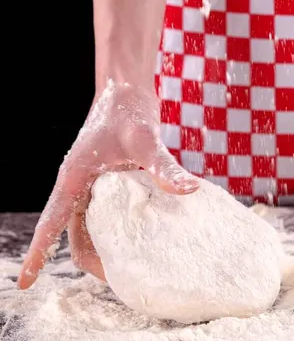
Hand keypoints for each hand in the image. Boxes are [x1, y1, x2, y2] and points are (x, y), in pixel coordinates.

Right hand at [18, 81, 198, 288]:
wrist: (126, 91)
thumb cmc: (126, 110)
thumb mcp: (144, 140)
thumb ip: (162, 167)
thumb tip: (189, 190)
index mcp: (74, 177)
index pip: (50, 222)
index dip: (37, 253)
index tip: (25, 282)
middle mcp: (78, 185)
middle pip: (75, 234)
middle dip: (92, 261)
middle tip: (122, 279)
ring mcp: (91, 185)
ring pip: (91, 228)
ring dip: (106, 248)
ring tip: (134, 265)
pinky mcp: (107, 183)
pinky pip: (106, 216)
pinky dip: (118, 231)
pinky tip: (142, 238)